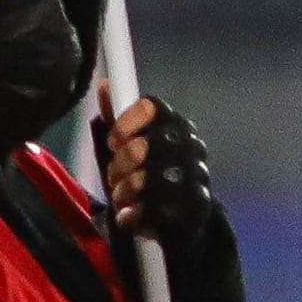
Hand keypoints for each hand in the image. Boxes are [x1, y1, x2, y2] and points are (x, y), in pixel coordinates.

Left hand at [110, 101, 216, 246]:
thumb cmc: (150, 174)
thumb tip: (105, 84)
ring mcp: (197, 176)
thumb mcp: (129, 145)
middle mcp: (191, 146)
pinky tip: (131, 215)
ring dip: (125, 191)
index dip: (124, 124)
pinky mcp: (195, 207)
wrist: (184, 217)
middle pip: (140, 146)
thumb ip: (116, 117)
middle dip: (119, 165)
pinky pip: (153, 208)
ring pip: (144, 179)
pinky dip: (134, 215)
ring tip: (125, 197)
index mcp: (176, 125)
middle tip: (117, 175)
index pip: (150, 107)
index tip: (114, 141)